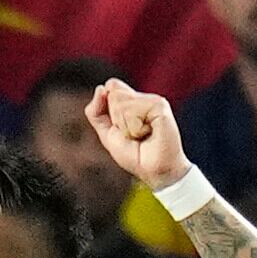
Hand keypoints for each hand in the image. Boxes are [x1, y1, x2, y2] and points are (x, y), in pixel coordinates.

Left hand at [81, 76, 198, 189]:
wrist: (154, 170)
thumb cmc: (134, 155)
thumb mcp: (107, 134)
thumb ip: (96, 112)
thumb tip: (101, 88)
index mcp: (131, 100)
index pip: (110, 87)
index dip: (109, 110)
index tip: (122, 129)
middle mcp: (143, 98)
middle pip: (114, 94)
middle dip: (117, 120)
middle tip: (133, 135)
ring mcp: (153, 100)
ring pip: (122, 104)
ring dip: (127, 127)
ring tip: (141, 135)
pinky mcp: (160, 105)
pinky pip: (133, 111)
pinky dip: (135, 128)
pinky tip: (149, 133)